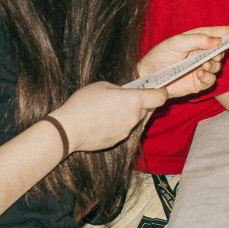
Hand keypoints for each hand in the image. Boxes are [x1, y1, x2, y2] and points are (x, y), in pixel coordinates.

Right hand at [47, 81, 177, 152]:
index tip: (158, 89)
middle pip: (147, 109)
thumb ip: (120, 89)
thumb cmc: (83, 104)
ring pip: (135, 120)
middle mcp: (134, 117)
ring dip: (129, 114)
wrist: (68, 130)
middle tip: (126, 97)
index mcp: (134, 101)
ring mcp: (127, 131)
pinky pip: (124, 130)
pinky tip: (104, 120)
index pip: (159, 97)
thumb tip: (125, 93)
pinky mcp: (118, 141)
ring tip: (110, 109)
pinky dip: (119, 124)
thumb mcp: (102, 86)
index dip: (160, 92)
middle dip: (141, 103)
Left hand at [136, 26, 228, 98]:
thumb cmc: (160, 56)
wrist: (149, 78)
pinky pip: (212, 80)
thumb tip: (218, 41)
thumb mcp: (176, 43)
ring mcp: (202, 67)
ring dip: (213, 66)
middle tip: (213, 56)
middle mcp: (203, 52)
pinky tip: (199, 75)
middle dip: (221, 53)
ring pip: (219, 66)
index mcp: (199, 39)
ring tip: (202, 66)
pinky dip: (208, 77)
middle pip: (223, 50)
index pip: (222, 33)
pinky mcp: (200, 82)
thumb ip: (197, 40)